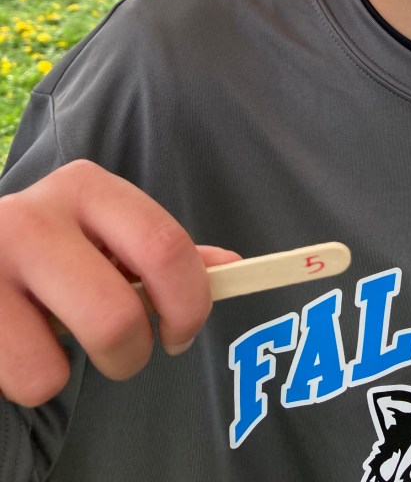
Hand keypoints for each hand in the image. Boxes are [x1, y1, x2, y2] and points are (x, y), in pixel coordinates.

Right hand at [0, 160, 238, 406]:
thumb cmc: (49, 251)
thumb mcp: (102, 236)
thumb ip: (160, 253)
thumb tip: (233, 268)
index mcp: (85, 187)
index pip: (164, 247)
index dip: (189, 303)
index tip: (180, 333)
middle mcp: (33, 216)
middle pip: (118, 314)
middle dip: (134, 353)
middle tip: (125, 353)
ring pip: (61, 364)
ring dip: (73, 372)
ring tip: (54, 342)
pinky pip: (25, 379)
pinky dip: (30, 379)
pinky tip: (16, 341)